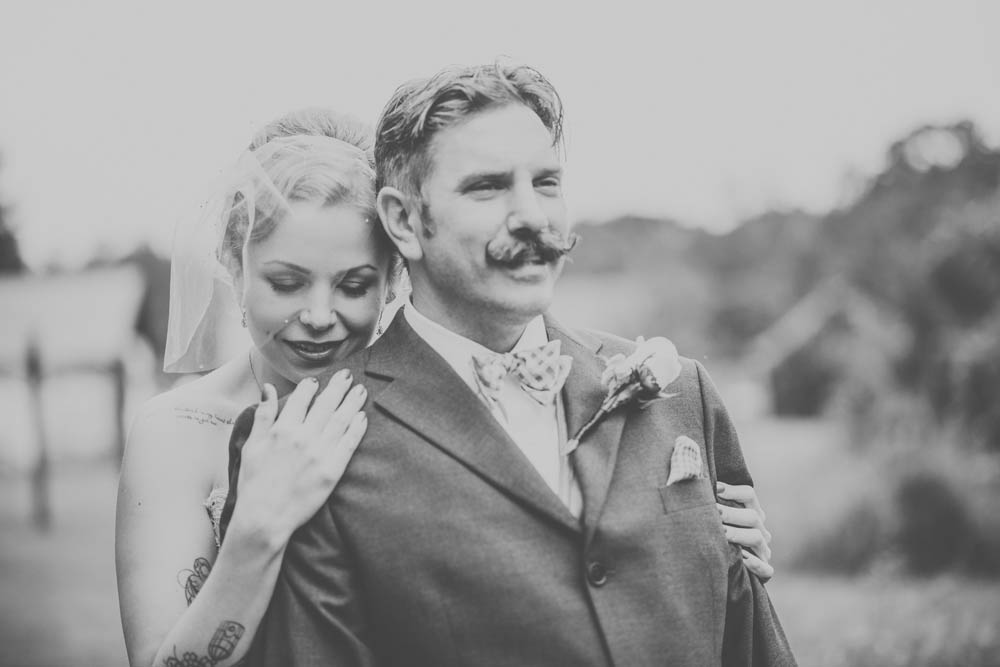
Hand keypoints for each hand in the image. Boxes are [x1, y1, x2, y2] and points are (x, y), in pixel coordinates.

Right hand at [234, 370, 367, 544]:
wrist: (265, 518)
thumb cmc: (254, 484)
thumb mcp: (252, 445)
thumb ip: (264, 415)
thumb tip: (269, 389)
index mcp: (281, 429)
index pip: (301, 399)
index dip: (311, 387)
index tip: (317, 382)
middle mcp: (302, 437)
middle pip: (325, 404)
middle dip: (338, 387)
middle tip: (347, 375)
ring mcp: (319, 453)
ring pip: (340, 420)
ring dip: (352, 402)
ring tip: (361, 390)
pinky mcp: (332, 470)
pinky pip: (348, 443)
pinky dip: (357, 428)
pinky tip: (363, 417)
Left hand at [716, 481, 773, 581]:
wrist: (723, 573)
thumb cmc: (713, 537)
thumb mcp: (714, 517)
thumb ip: (709, 501)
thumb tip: (692, 478)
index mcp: (751, 512)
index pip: (748, 494)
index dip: (732, 490)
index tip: (714, 488)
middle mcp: (760, 529)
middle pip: (752, 516)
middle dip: (731, 513)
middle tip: (713, 512)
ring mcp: (763, 550)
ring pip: (757, 538)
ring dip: (738, 535)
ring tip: (722, 534)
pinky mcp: (765, 571)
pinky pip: (766, 568)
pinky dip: (755, 564)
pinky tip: (742, 559)